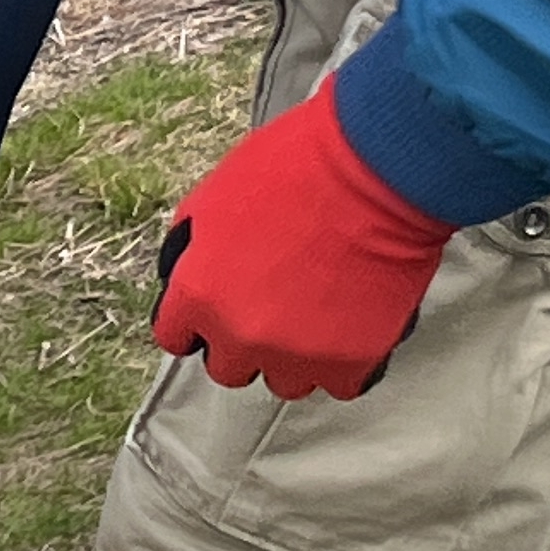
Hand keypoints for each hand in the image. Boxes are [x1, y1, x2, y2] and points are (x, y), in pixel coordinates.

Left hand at [152, 83, 452, 401]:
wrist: (374, 173)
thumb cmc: (298, 167)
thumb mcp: (217, 193)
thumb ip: (196, 244)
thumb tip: (192, 266)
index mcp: (198, 291)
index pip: (175, 337)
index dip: (197, 322)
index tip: (214, 316)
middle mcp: (239, 333)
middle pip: (229, 368)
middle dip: (246, 342)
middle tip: (276, 307)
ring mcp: (295, 354)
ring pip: (286, 382)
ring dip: (297, 356)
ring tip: (321, 313)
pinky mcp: (350, 362)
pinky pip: (341, 383)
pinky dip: (348, 361)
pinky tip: (354, 326)